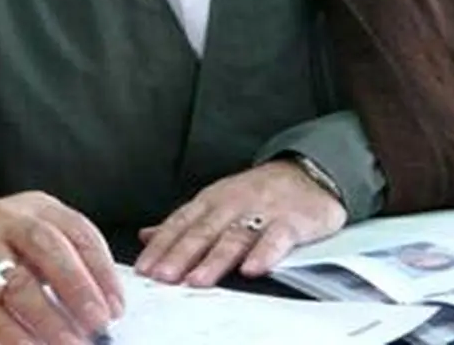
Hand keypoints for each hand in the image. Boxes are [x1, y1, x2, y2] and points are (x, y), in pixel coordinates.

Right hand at [0, 191, 124, 344]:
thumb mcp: (30, 235)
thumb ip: (63, 259)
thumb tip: (104, 304)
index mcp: (37, 207)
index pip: (79, 232)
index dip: (102, 270)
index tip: (117, 305)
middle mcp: (8, 219)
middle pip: (50, 249)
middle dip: (79, 289)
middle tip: (100, 323)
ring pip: (19, 282)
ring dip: (50, 318)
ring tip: (73, 344)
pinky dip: (12, 333)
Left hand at [135, 160, 345, 286]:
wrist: (307, 174)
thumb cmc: (257, 192)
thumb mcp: (217, 201)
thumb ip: (184, 223)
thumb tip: (147, 236)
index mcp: (212, 200)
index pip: (181, 223)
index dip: (162, 246)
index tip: (145, 267)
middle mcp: (233, 204)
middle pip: (203, 231)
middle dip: (181, 254)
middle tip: (164, 276)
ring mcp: (262, 212)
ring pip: (235, 237)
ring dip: (215, 260)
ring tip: (197, 279)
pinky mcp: (291, 222)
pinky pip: (277, 239)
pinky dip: (264, 254)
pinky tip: (252, 269)